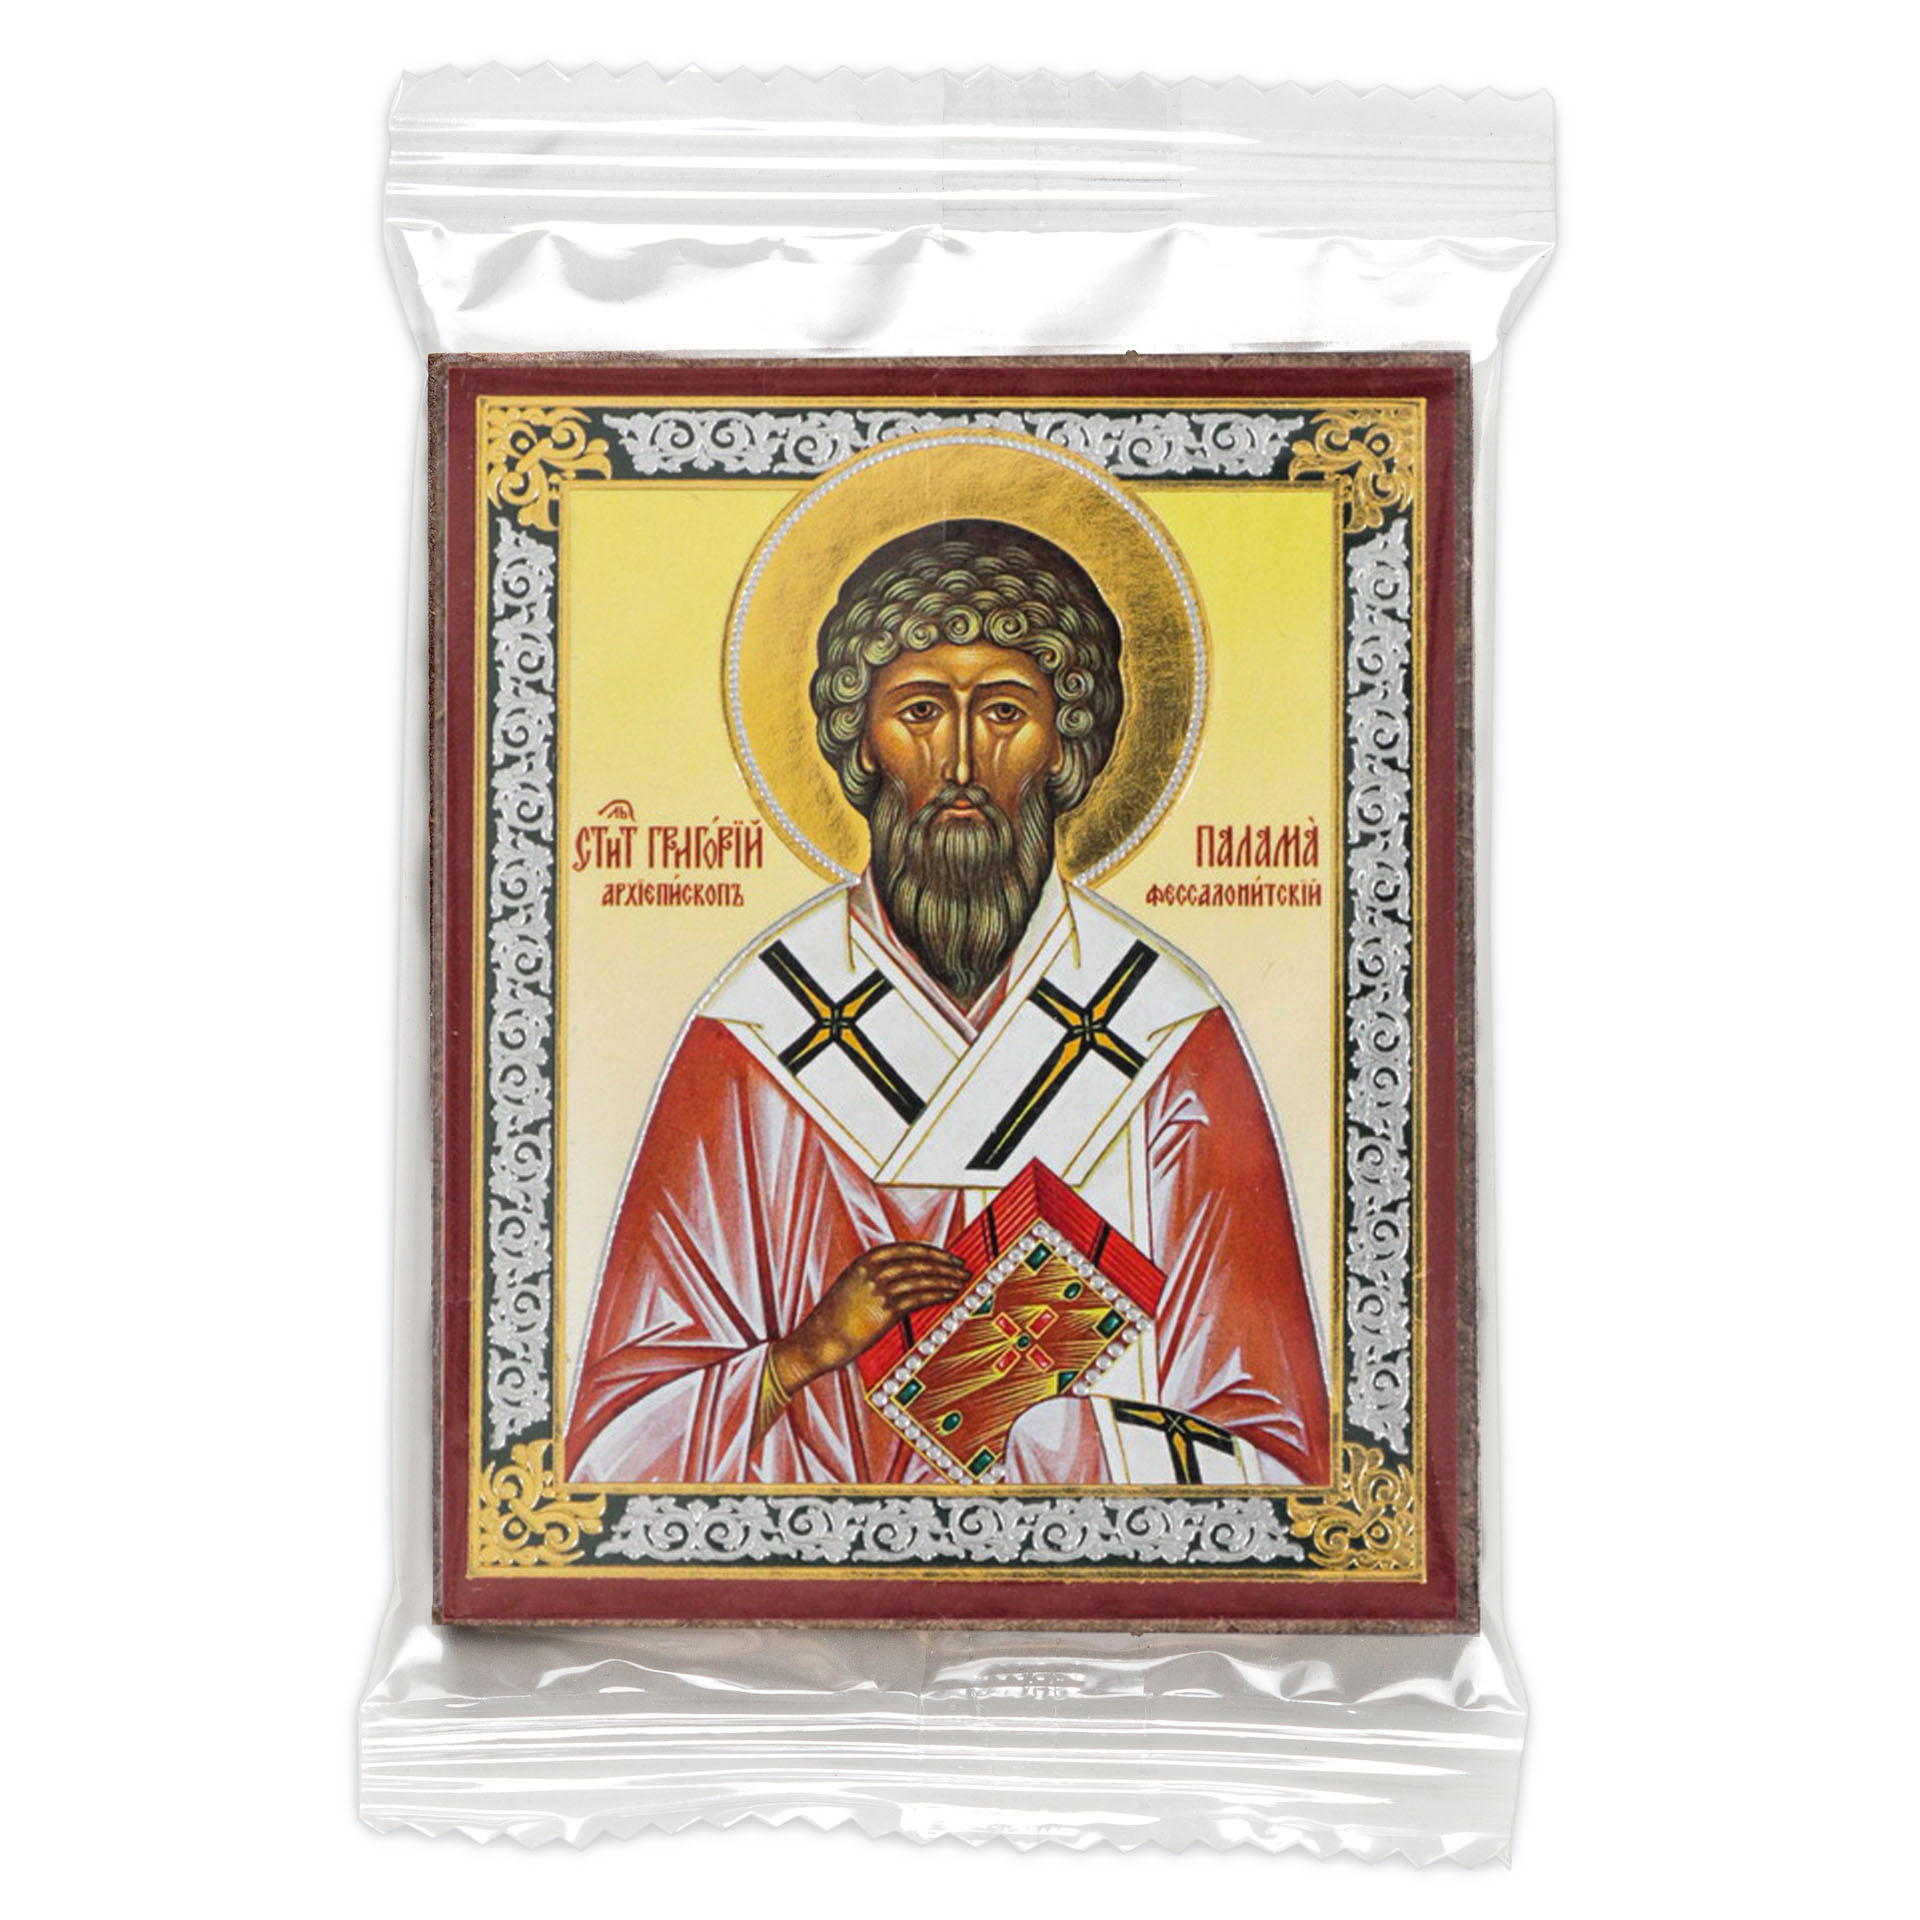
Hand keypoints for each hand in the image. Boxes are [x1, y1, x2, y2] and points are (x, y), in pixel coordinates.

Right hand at [771, 1243, 969, 1394]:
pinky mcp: (884, 1310)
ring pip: (922, 1278)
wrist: (818, 1341)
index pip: (906, 1249)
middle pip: (918, 1261)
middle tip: (963, 1267)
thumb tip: (902, 1279)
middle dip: (944, 1263)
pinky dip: (938, 1294)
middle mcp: (872, 1272)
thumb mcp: (850, 1289)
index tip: (947, 1256)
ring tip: (962, 1282)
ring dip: (946, 1279)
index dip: (931, 1252)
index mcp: (864, 1262)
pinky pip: (919, 1298)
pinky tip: (950, 1295)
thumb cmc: (834, 1320)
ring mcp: (879, 1290)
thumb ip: (873, 1279)